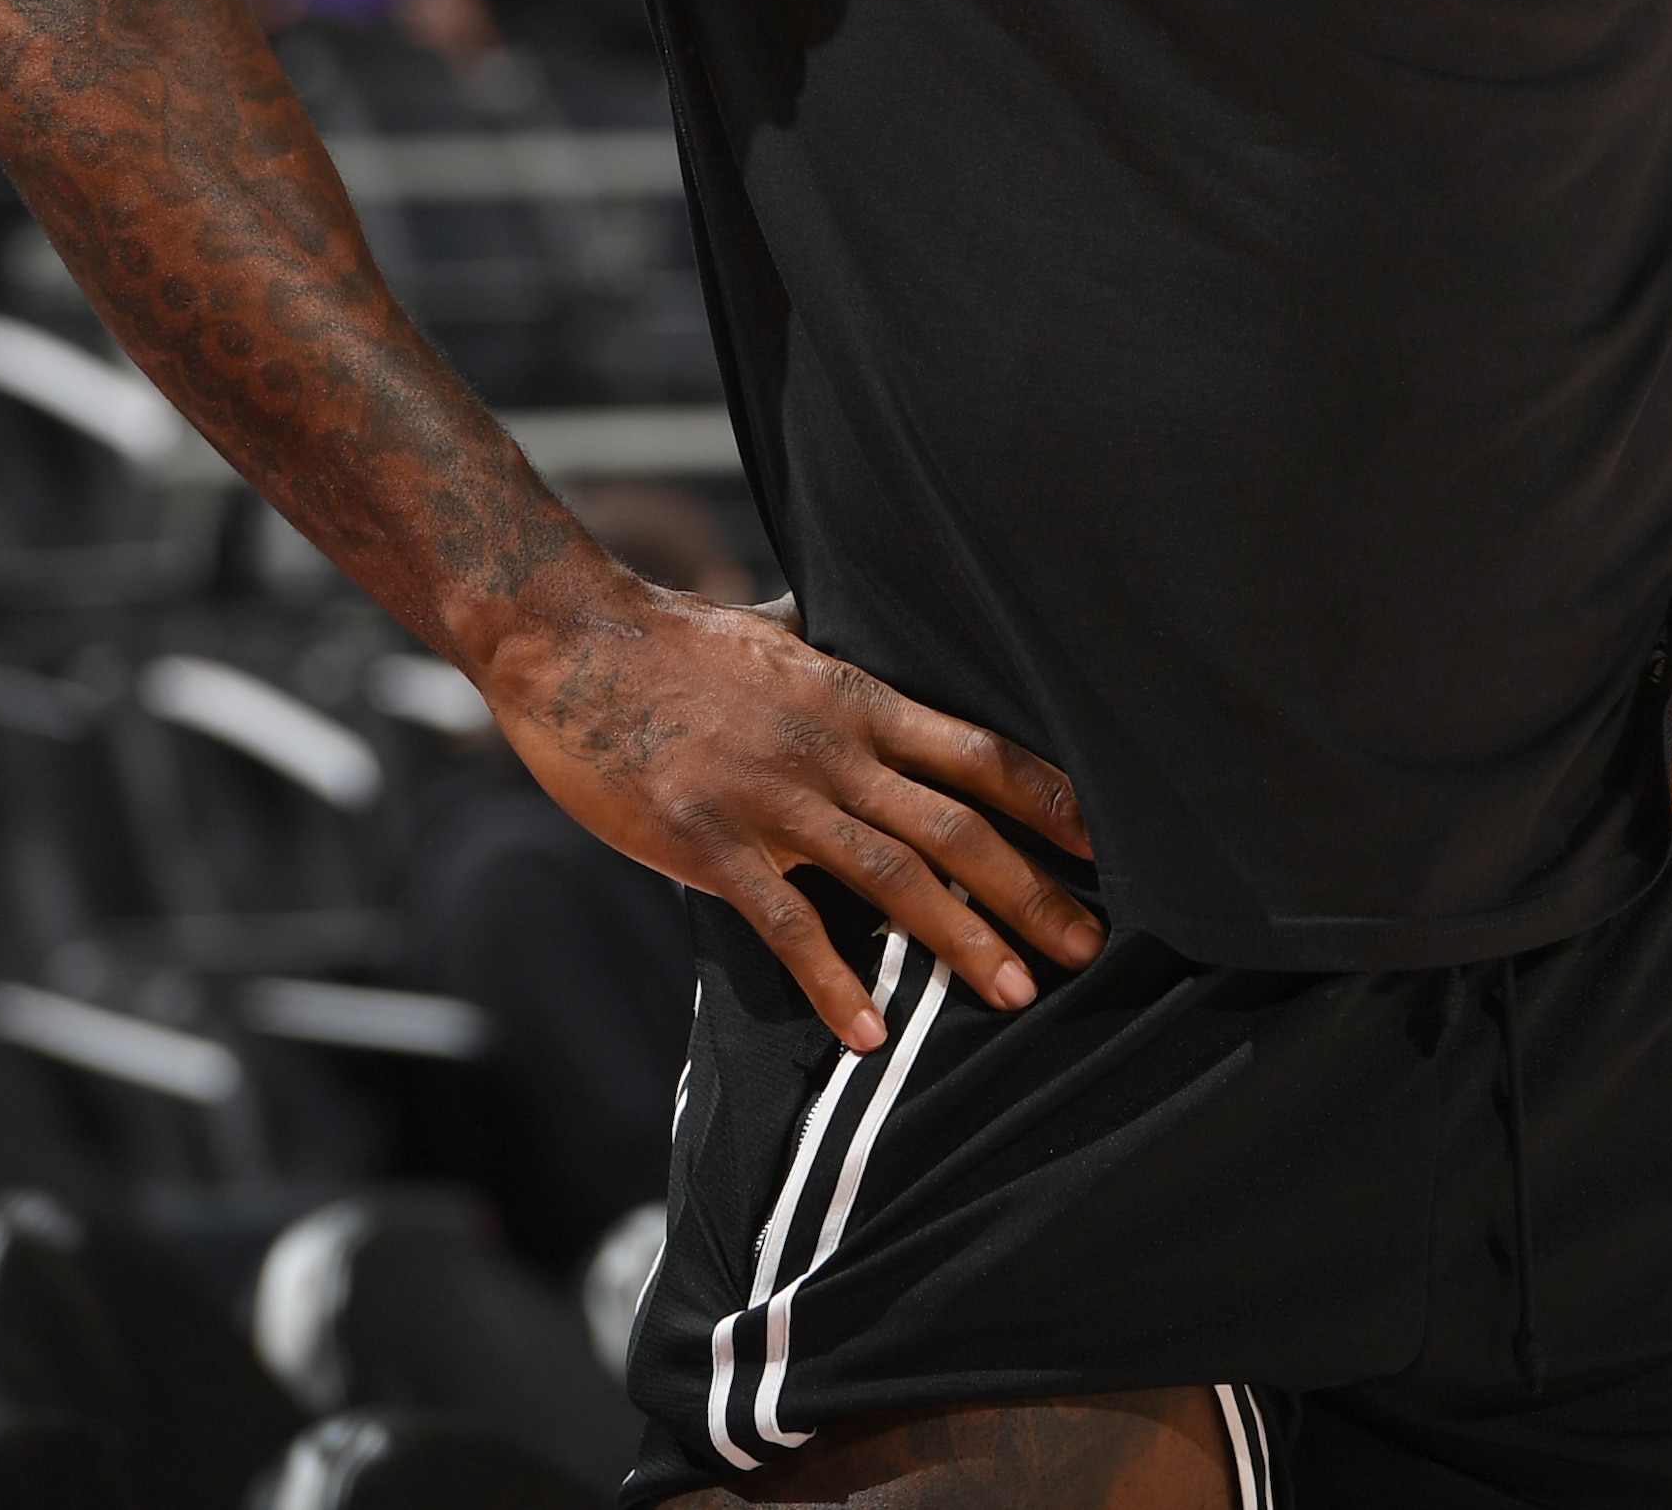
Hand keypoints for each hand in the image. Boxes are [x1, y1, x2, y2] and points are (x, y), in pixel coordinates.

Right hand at [478, 554, 1104, 1050]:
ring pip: (891, 875)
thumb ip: (835, 666)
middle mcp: (829, 748)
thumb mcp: (779, 640)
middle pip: (955, 824)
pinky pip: (784, 922)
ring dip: (960, 939)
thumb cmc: (674, 644)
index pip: (976, 750)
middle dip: (1031, 890)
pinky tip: (867, 1032)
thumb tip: (873, 660)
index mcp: (854, 700)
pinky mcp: (707, 838)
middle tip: (1088, 948)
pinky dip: (831, 981)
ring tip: (1015, 994)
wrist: (569, 638)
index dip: (1047, 798)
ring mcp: (770, 795)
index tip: (1102, 844)